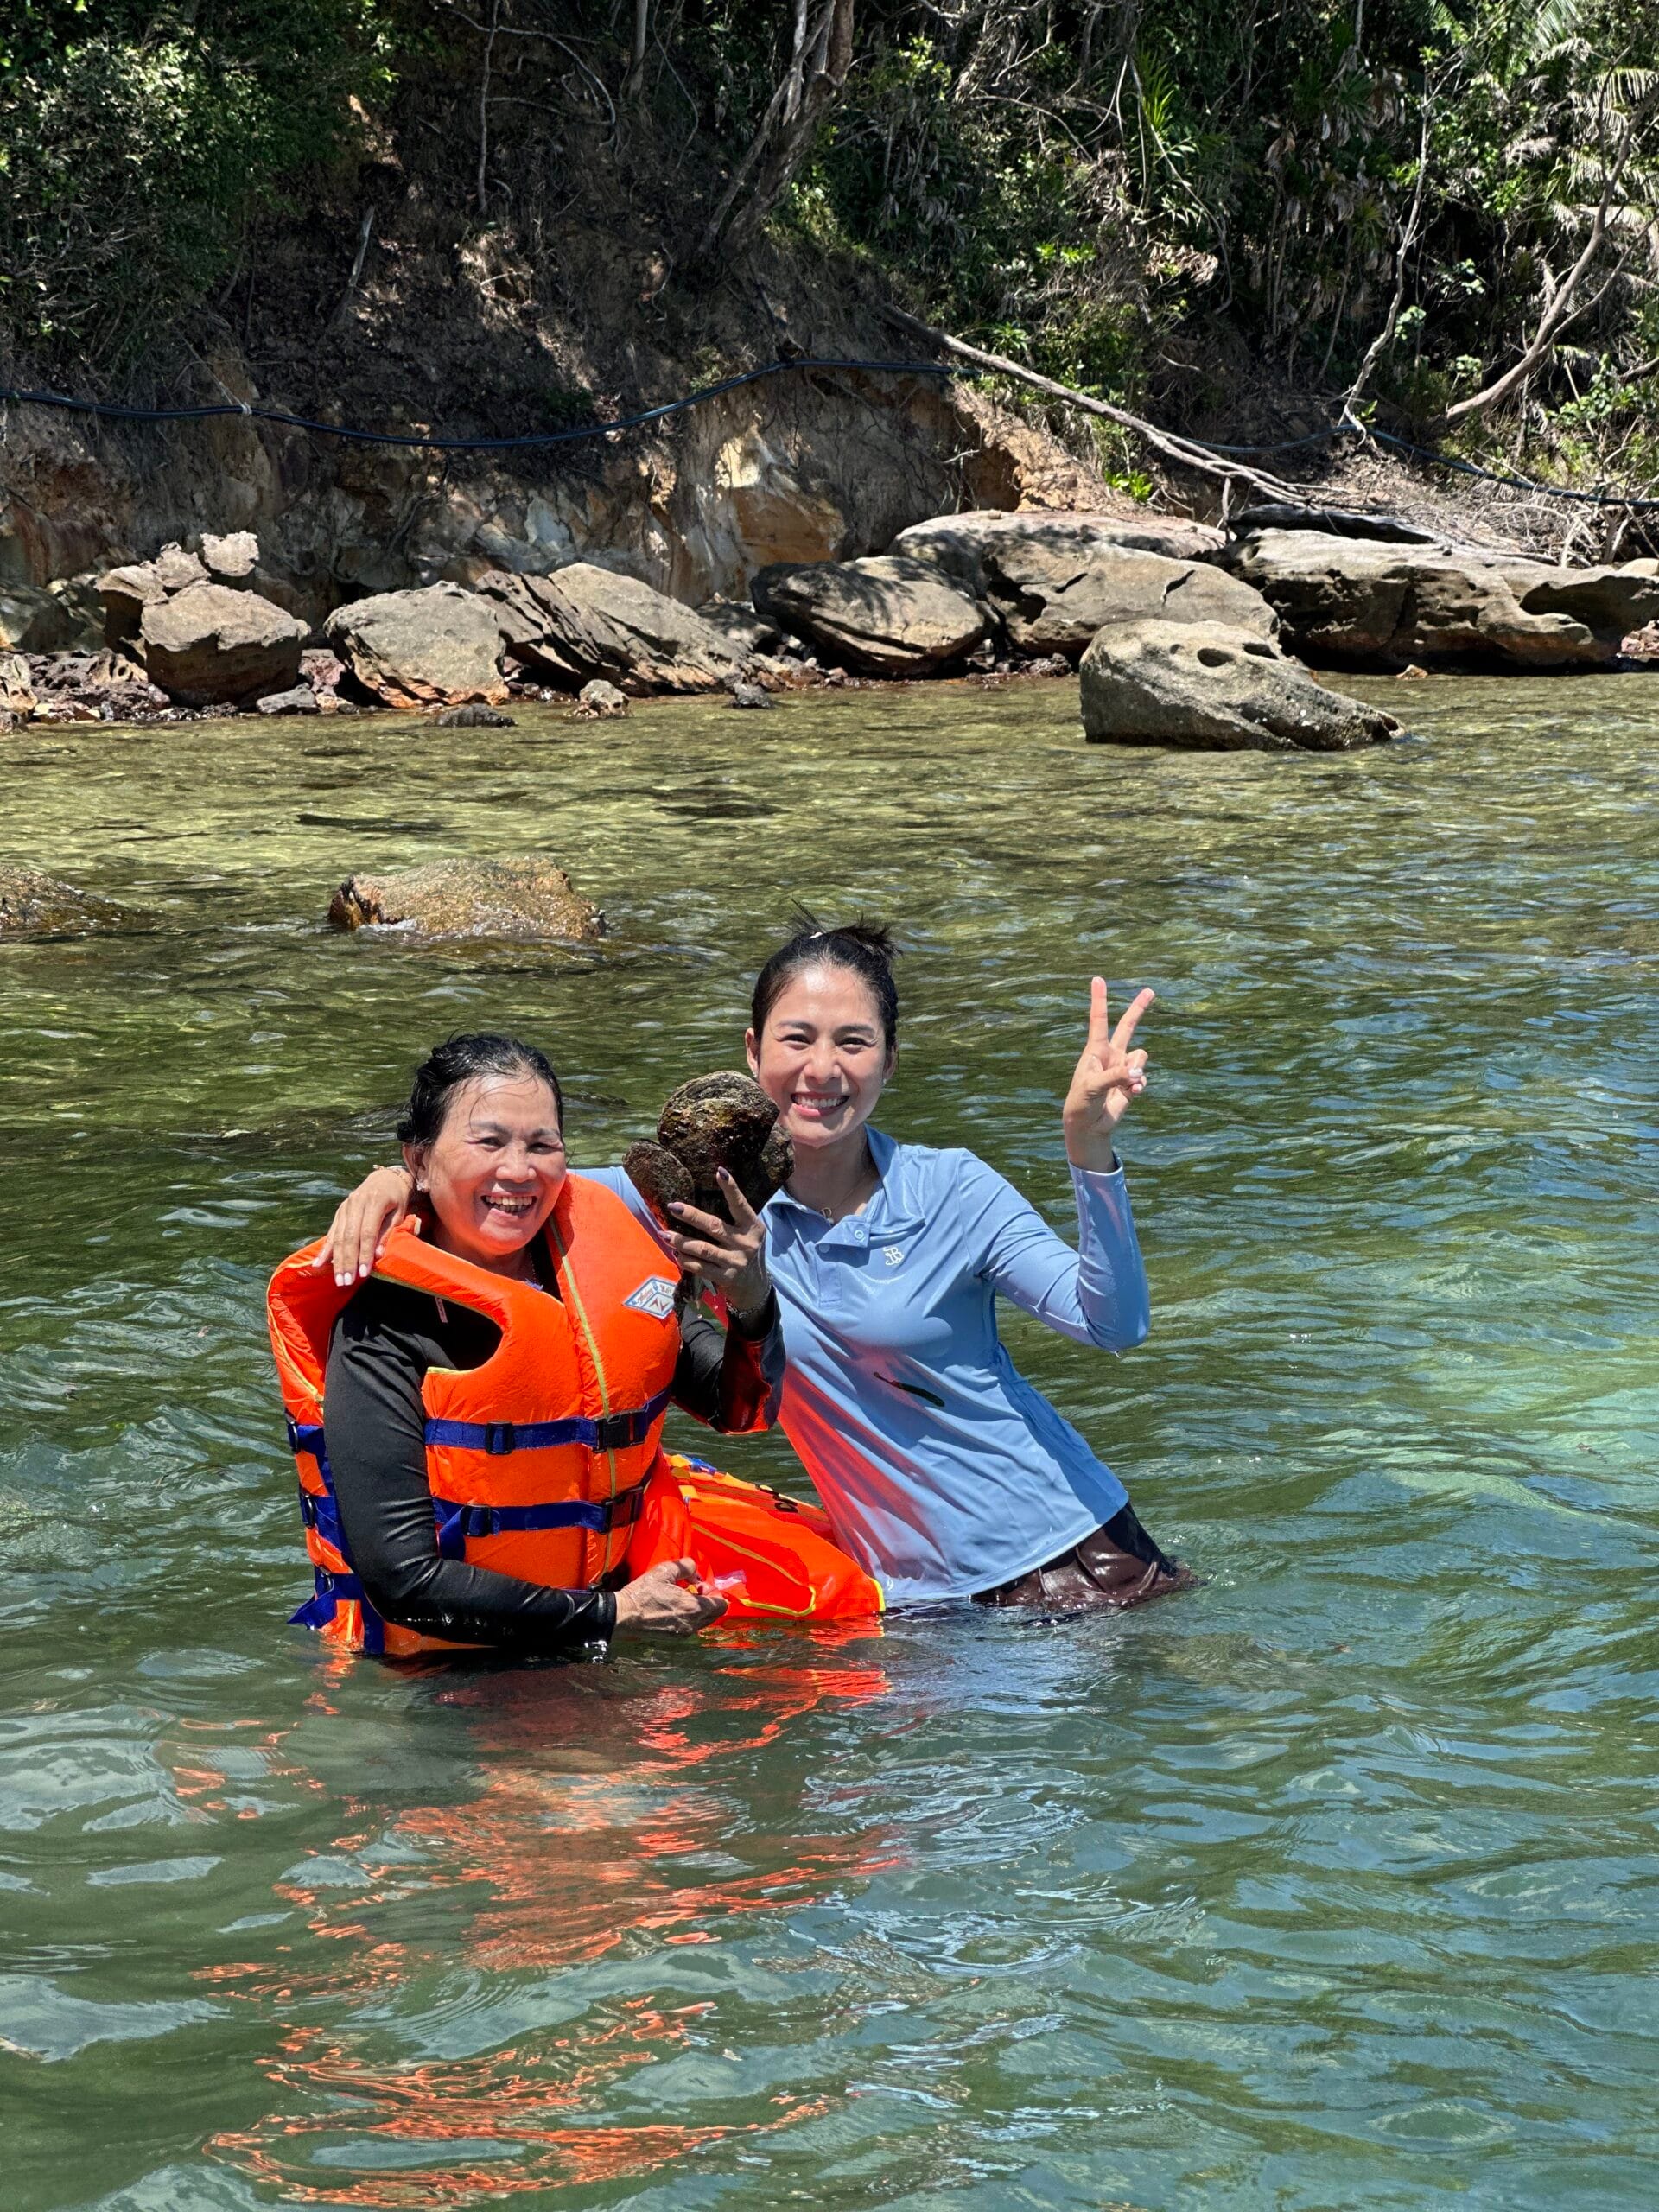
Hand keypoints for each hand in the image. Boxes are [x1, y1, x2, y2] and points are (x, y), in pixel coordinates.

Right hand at [313, 1164, 416, 1286]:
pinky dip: (326, 1249)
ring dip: (336, 1260)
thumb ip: (387, 1232)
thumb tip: (377, 1255)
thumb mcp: (399, 1213)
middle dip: (347, 1261)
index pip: (367, 1232)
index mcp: (374, 1201)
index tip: (363, 1273)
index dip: (364, 1254)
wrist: (385, 1178)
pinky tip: (319, 1264)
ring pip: (338, 1236)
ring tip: (338, 1279)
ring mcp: (345, 1207)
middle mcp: (356, 1203)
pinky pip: (332, 1232)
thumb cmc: (397, 1198)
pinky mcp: (339, 1211)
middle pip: (349, 1236)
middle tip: (346, 1282)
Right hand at [611, 1558, 727, 1634]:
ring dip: (698, 1610)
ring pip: (702, 1622)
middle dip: (708, 1601)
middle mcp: (692, 1624)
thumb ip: (686, 1566)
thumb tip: (695, 1571)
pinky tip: (673, 1608)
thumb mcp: (665, 1570)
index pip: (721, 1605)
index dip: (715, 1592)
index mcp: (693, 1608)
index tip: (700, 1585)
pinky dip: (689, 1618)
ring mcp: (683, 1634)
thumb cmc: (644, 1592)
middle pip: (714, 1615)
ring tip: (681, 1598)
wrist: (624, 1616)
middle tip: (693, 1590)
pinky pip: (690, 1628)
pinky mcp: (674, 1639)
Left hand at [661, 1169, 772, 1317]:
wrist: (756, 1286)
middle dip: (692, 1216)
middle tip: (673, 1206)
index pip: (740, 1205)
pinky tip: (676, 1254)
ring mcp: (736, 1262)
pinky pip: (701, 1268)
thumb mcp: (749, 1232)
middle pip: (714, 1226)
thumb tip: (706, 1193)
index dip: (731, 1188)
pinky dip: (687, 1261)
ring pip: (704, 1249)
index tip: (720, 1172)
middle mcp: (746, 1244)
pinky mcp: (726, 1278)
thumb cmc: (747, 1250)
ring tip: (665, 1234)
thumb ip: (735, 1218)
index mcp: (753, 1227)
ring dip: (682, 1241)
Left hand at [1062, 978, 1154, 1171]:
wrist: (1088, 1126)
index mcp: (1095, 1050)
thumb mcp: (1092, 1087)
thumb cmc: (1081, 1103)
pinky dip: (1140, 1084)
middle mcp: (1111, 1055)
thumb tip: (1138, 1071)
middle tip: (1150, 990)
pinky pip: (1143, 1076)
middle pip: (1127, 1026)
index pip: (1098, 1020)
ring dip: (1137, 1069)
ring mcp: (1122, 1068)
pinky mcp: (1132, 1083)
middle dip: (1139, 1008)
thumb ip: (1116, 1076)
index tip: (1097, 979)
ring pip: (1141, 1056)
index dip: (1099, 999)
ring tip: (1126, 1084)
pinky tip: (1131, 1093)